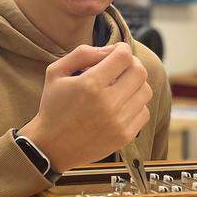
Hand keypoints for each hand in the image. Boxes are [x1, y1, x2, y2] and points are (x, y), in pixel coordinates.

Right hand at [19, 43, 151, 172]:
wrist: (51, 147)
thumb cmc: (53, 106)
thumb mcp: (56, 72)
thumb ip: (82, 54)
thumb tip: (110, 50)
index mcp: (90, 84)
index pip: (124, 56)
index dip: (122, 49)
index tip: (116, 52)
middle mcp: (108, 103)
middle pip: (139, 72)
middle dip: (132, 64)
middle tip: (121, 67)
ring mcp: (118, 122)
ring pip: (145, 91)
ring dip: (135, 84)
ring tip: (120, 87)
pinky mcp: (124, 136)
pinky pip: (144, 112)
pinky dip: (136, 105)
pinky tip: (121, 105)